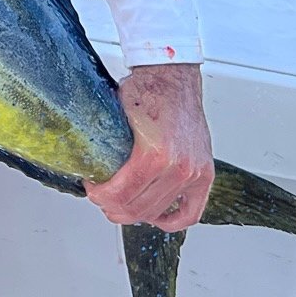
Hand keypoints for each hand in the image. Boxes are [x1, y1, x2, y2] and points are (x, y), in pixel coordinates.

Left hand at [82, 63, 213, 231]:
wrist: (173, 76)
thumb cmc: (147, 90)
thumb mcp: (116, 118)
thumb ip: (108, 149)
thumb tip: (90, 168)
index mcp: (155, 154)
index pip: (121, 194)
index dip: (100, 196)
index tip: (93, 189)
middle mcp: (179, 167)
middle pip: (138, 209)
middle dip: (113, 207)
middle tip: (103, 198)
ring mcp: (195, 173)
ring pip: (158, 213)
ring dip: (136, 213)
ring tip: (123, 203)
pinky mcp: (205, 173)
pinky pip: (191, 212)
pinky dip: (171, 220)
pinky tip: (155, 216)